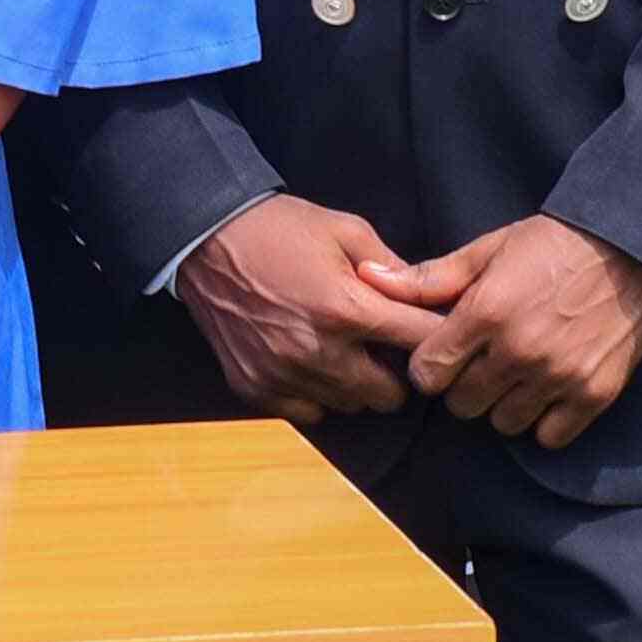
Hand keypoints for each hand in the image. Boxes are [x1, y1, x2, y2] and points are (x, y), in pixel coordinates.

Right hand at [176, 199, 451, 423]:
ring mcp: (284, 375)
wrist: (206, 238)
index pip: (419, 342)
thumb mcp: (346, 230)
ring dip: (356, 384)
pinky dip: (316, 393)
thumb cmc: (279, 228)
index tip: (433, 332)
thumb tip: (429, 296)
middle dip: (396, 371)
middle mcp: (317, 351)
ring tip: (342, 349)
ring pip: (350, 406)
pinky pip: (308, 413)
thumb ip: (393, 267)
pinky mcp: (256, 388)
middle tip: (382, 345)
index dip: (435, 336)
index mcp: (345, 309)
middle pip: (390, 395)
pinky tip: (309, 360)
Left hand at [367, 219, 641, 448]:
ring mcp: (558, 376)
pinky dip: (545, 421)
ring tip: (518, 374)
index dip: (431, 366)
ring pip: (503, 424)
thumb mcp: (487, 250)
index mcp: (486, 312)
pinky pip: (549, 436)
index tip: (445, 355)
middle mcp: (519, 350)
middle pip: (463, 404)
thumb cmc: (551, 244)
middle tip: (483, 363)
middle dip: (465, 386)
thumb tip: (369, 280)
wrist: (631, 248)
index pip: (429, 372)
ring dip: (504, 404)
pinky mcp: (594, 395)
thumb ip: (429, 278)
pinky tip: (547, 391)